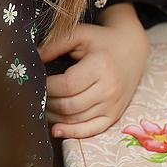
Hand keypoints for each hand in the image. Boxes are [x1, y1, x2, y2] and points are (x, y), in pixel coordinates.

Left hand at [37, 3, 148, 138]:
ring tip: (44, 106)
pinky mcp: (115, 115)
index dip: (48, 87)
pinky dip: (72, 132)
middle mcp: (109, 88)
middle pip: (70, 105)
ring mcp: (113, 104)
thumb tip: (34, 58)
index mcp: (101, 66)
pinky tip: (57, 130)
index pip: (67, 85)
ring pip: (77, 119)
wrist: (132, 50)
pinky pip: (91, 130)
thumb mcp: (81, 34)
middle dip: (48, 103)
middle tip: (37, 96)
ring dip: (55, 117)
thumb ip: (56, 44)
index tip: (38, 81)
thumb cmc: (101, 41)